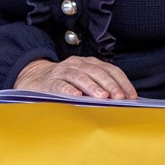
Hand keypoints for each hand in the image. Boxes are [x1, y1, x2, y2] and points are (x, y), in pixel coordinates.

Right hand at [14, 57, 137, 99]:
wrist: (33, 78)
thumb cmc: (64, 83)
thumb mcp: (84, 80)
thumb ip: (101, 86)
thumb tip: (123, 101)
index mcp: (88, 63)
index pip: (109, 69)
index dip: (121, 82)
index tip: (131, 95)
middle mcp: (76, 64)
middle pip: (96, 72)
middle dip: (110, 84)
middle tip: (119, 97)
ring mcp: (61, 72)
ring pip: (79, 76)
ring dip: (92, 86)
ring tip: (102, 97)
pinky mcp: (49, 82)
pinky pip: (59, 85)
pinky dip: (68, 90)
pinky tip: (76, 97)